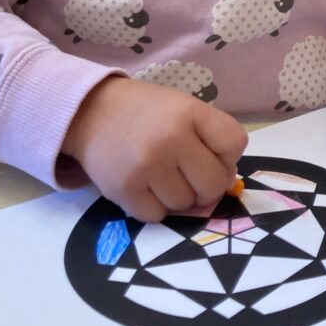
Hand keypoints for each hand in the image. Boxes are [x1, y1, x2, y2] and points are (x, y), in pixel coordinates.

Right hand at [63, 76, 247, 222]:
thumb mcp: (183, 109)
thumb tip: (225, 185)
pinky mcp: (125, 190)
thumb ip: (210, 139)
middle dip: (205, 184)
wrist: (90, 112)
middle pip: (213, 184)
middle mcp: (171, 138)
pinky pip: (157, 216)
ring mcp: (147, 166)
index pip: (234, 144)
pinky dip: (154, 207)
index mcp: (190, 112)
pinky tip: (143, 185)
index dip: (227, 155)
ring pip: (186, 205)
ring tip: (160, 175)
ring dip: (178, 197)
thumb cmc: (147, 113)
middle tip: (186, 172)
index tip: (209, 153)